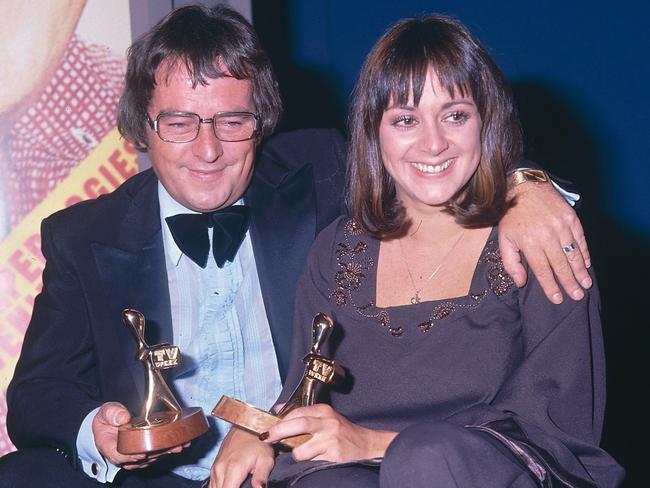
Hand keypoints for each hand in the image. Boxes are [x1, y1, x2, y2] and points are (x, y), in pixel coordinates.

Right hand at [92, 402, 187, 469]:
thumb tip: (124, 417)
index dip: (131, 456)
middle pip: (141, 459)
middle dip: (158, 453)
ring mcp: (136, 455)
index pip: (120, 456)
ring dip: (167, 452)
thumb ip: (112, 413)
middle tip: (173, 447)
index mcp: (111, 447)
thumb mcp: (106, 412)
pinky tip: (180, 444)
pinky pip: (157, 453)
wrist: (110, 422)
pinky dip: (169, 449)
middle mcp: (125, 455)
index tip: (142, 453)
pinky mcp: (147, 451)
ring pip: (152, 457)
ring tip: (181, 445)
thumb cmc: (107, 419)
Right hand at [210, 427, 273, 487]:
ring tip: (238, 485)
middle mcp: (220, 470)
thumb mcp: (266, 459)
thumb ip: (261, 477)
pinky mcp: (214, 467)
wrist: (247, 424)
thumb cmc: (259, 441)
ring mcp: (215, 468)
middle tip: (243, 486)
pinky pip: (213, 484)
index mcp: (233, 469)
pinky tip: (231, 485)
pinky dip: (220, 487)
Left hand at [264, 404, 395, 462]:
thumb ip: (302, 413)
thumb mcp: (324, 417)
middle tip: (267, 438)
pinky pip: (310, 460)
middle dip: (278, 431)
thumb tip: (277, 410)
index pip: (297, 412)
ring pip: (300, 448)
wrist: (366, 445)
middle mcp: (327, 422)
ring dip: (295, 453)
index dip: (280, 421)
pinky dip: (307, 460)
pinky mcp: (333, 454)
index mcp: (323, 410)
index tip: (268, 428)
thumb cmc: (341, 431)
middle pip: (297, 423)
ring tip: (302, 452)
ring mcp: (331, 438)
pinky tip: (314, 457)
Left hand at [499, 181, 591, 303]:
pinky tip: (587, 263)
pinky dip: (584, 252)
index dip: (551, 286)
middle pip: (561, 264)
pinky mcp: (570, 218)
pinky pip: (580, 239)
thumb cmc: (512, 216)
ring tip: (586, 284)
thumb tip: (520, 282)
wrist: (524, 187)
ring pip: (573, 253)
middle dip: (570, 282)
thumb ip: (511, 262)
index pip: (543, 269)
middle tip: (577, 296)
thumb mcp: (504, 239)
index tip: (558, 299)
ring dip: (580, 270)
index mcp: (529, 242)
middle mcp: (547, 235)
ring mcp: (561, 226)